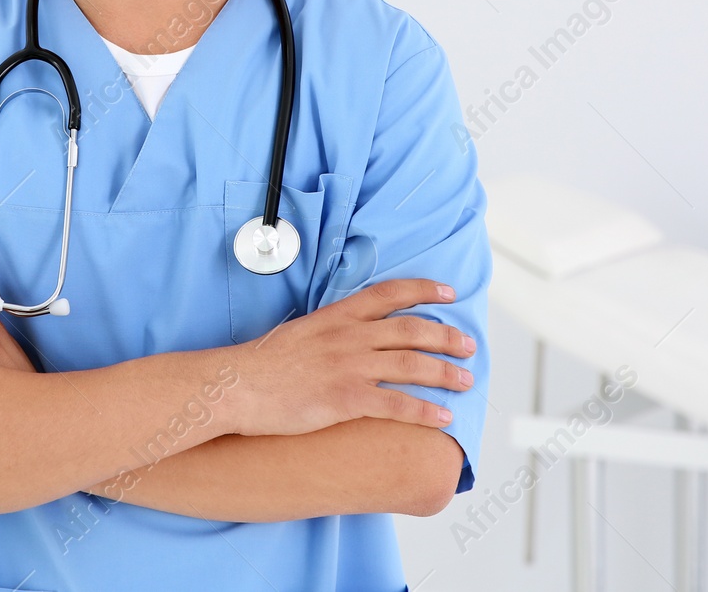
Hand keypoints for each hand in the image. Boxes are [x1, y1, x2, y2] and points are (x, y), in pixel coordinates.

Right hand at [221, 278, 474, 437]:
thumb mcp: (300, 332)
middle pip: (411, 330)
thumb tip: (347, 335)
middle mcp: (348, 337)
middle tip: (469, 346)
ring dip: (444, 373)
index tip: (448, 293)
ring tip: (465, 381)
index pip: (389, 294)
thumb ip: (329, 331)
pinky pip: (396, 404)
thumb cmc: (262, 364)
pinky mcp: (345, 399)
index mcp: (337, 316)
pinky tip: (443, 418)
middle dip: (446, 337)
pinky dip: (424, 411)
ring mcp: (348, 367)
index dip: (423, 290)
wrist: (238, 385)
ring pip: (411, 365)